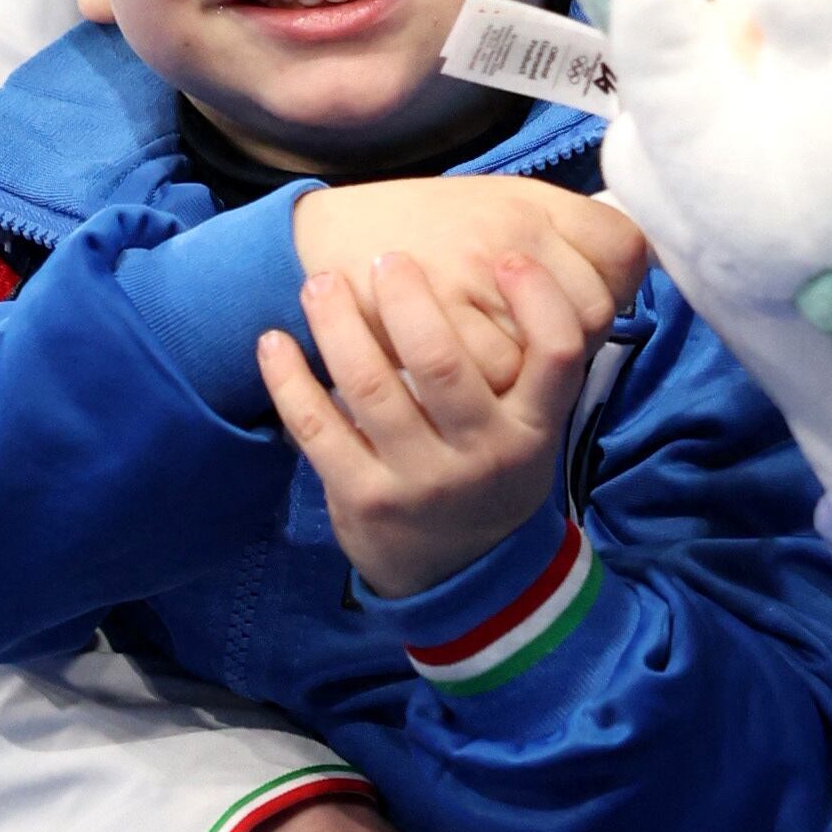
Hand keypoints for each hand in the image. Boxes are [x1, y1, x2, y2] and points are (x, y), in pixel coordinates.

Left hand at [259, 249, 600, 601]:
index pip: (557, 355)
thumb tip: (515, 256)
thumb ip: (526, 366)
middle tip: (386, 258)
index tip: (507, 257)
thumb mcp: (532, 432)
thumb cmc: (493, 474)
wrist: (461, 575)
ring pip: (371, 386)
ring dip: (338, 323)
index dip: (538, 299)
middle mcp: (481, 456)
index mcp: (533, 430)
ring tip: (320, 283)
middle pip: (442, 362)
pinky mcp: (363, 498)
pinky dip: (288, 378)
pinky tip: (274, 341)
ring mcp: (420, 481)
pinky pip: (316, 426)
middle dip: (407, 297)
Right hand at [291, 172, 642, 389]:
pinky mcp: (432, 325)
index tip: (587, 304)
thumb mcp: (498, 203)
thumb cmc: (423, 225)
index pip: (620, 253)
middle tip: (534, 343)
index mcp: (529, 204)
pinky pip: (495, 374)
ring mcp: (470, 281)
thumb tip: (627, 275)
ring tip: (501, 363)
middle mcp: (506, 236)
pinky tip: (470, 375)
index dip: (616, 290)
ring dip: (531, 368)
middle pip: (589, 311)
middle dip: (572, 337)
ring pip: (543, 350)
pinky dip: (488, 385)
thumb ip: (564, 231)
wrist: (324, 233)